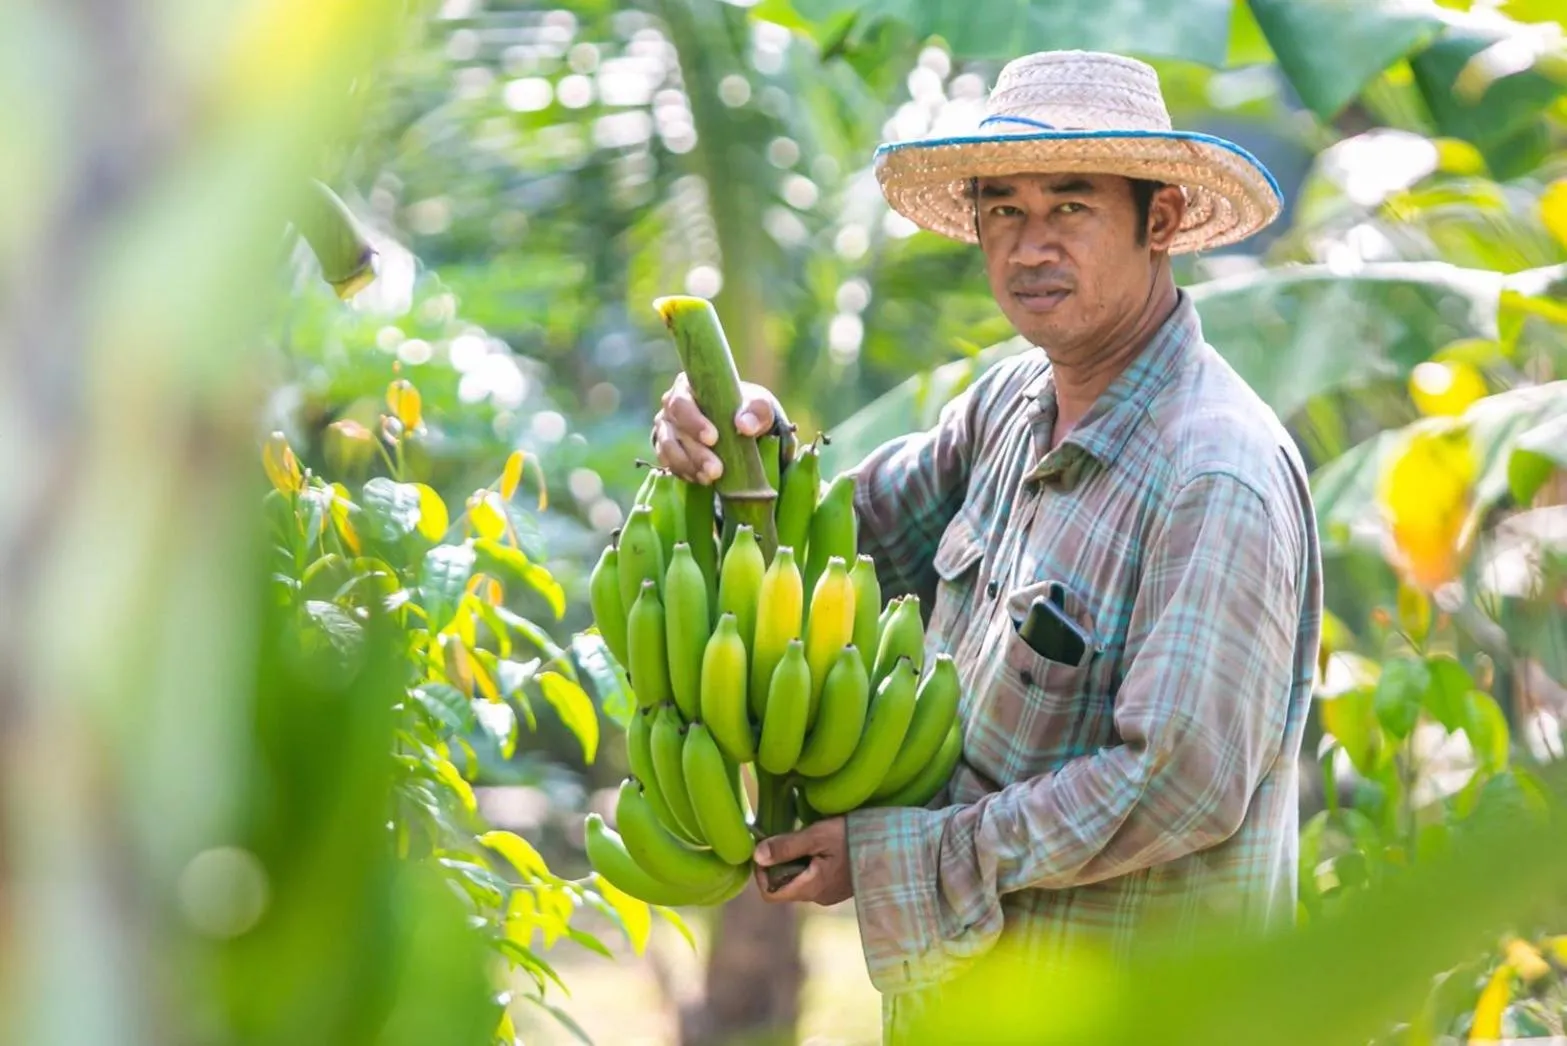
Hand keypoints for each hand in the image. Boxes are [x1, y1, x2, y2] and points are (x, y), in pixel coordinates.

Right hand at [652, 372, 782, 484]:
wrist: (741, 425)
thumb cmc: (746, 408)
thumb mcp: (758, 405)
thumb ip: (755, 411)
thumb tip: (744, 426)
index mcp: (688, 386)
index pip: (682, 402)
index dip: (694, 422)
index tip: (713, 438)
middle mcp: (671, 405)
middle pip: (674, 429)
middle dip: (695, 452)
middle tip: (716, 470)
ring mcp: (667, 428)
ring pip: (668, 449)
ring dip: (688, 466)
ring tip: (711, 478)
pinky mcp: (667, 449)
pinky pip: (669, 463)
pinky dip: (684, 472)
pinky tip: (702, 480)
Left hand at [753, 817, 852, 906]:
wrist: (898, 846)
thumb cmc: (857, 838)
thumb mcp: (819, 835)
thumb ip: (787, 846)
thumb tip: (756, 855)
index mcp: (811, 888)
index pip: (770, 893)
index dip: (761, 872)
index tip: (765, 846)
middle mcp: (819, 897)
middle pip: (783, 885)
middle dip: (779, 862)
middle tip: (787, 835)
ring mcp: (831, 893)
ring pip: (799, 880)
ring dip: (796, 860)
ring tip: (807, 837)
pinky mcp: (840, 885)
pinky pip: (815, 877)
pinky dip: (811, 861)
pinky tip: (822, 843)